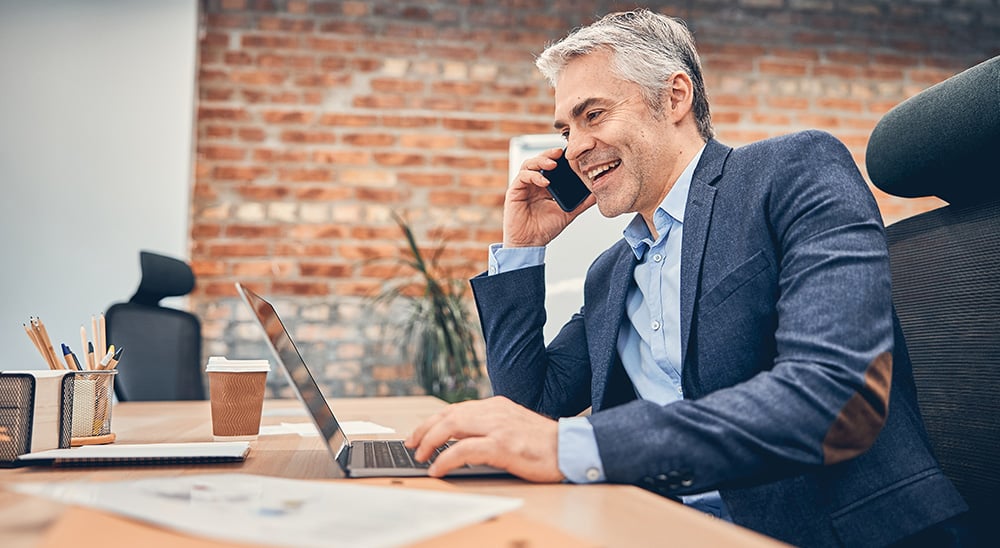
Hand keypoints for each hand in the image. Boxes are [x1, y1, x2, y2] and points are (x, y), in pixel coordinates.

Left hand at [404, 396, 565, 482]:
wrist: (570, 448)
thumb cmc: (545, 443)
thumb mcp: (514, 425)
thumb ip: (492, 426)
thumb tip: (464, 439)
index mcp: (497, 405)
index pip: (456, 408)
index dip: (434, 420)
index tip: (419, 432)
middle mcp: (494, 411)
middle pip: (449, 415)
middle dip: (424, 429)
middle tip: (411, 444)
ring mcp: (498, 427)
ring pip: (451, 426)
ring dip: (429, 441)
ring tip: (419, 455)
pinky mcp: (502, 445)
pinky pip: (464, 450)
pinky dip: (446, 458)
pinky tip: (437, 468)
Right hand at [503, 148, 596, 247]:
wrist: (530, 243)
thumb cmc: (545, 229)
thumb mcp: (568, 213)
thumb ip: (581, 202)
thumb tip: (597, 193)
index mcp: (546, 185)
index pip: (552, 165)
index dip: (560, 158)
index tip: (571, 154)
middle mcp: (534, 183)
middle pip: (540, 160)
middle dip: (550, 154)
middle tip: (561, 153)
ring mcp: (524, 186)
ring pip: (529, 164)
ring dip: (541, 161)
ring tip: (553, 164)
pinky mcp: (515, 191)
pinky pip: (522, 177)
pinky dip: (534, 176)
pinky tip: (544, 181)